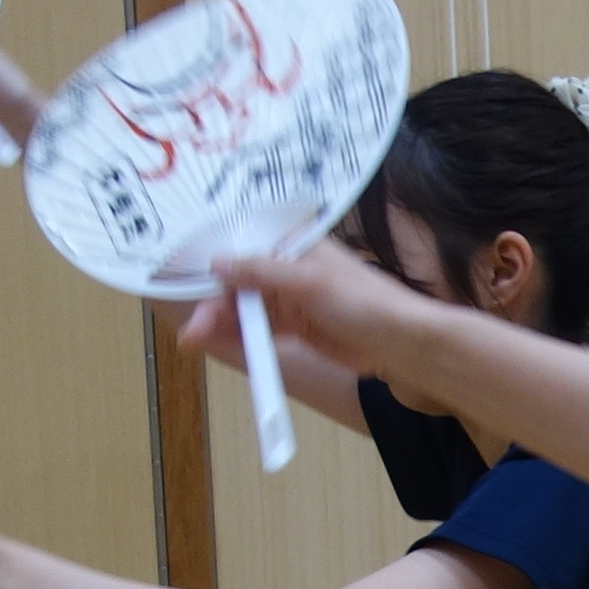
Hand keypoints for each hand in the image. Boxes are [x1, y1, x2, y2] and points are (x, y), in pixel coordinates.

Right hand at [177, 235, 419, 389]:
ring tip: (196, 341)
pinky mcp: (299, 327)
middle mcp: (290, 267)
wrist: (402, 344)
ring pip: (248, 309)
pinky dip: (243, 338)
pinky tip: (221, 345)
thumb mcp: (307, 282)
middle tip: (193, 333)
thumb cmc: (362, 302)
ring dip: (223, 324)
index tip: (185, 284)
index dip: (214, 266)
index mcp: (295, 244)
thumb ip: (261, 272)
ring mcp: (294, 299)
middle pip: (240, 284)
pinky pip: (262, 330)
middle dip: (215, 306)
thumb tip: (218, 263)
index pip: (244, 248)